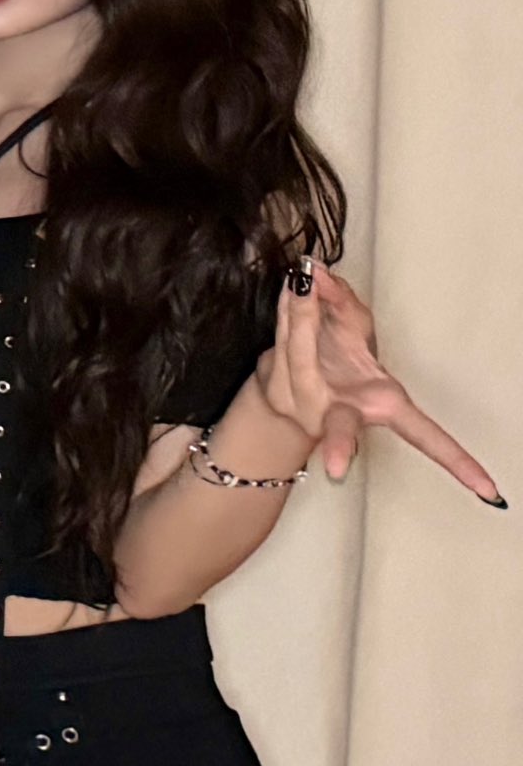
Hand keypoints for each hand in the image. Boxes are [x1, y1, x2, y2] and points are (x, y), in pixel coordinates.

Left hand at [254, 265, 500, 502]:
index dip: (459, 462)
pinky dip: (290, 307)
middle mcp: (348, 412)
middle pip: (345, 427)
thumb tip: (320, 275)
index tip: (487, 490)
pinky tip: (295, 283)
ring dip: (303, 314)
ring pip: (303, 355)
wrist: (284, 374)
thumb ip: (343, 302)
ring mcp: (308, 407)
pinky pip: (283, 340)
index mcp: (383, 405)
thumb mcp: (352, 327)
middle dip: (342, 444)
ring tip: (306, 278)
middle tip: (338, 470)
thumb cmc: (334, 357)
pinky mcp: (277, 391)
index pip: (428, 437)